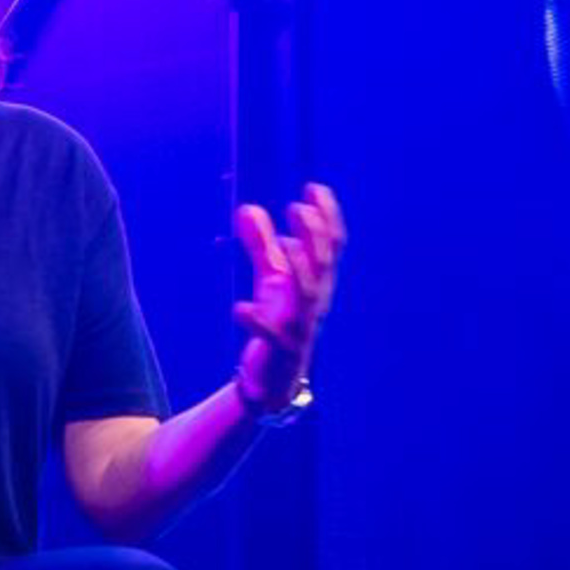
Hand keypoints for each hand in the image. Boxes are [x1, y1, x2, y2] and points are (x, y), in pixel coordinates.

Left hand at [232, 182, 343, 409]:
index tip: (314, 187)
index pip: (331, 246)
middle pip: (323, 265)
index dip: (326, 217)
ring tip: (284, 246)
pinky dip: (258, 321)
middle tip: (298, 207)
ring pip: (308, 296)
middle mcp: (314, 303)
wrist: (273, 381)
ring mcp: (301, 327)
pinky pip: (273, 336)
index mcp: (317, 283)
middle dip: (315, 236)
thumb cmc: (277, 325)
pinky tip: (239, 308)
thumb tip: (247, 208)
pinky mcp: (281, 351)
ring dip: (299, 269)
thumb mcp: (270, 282)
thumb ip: (262, 246)